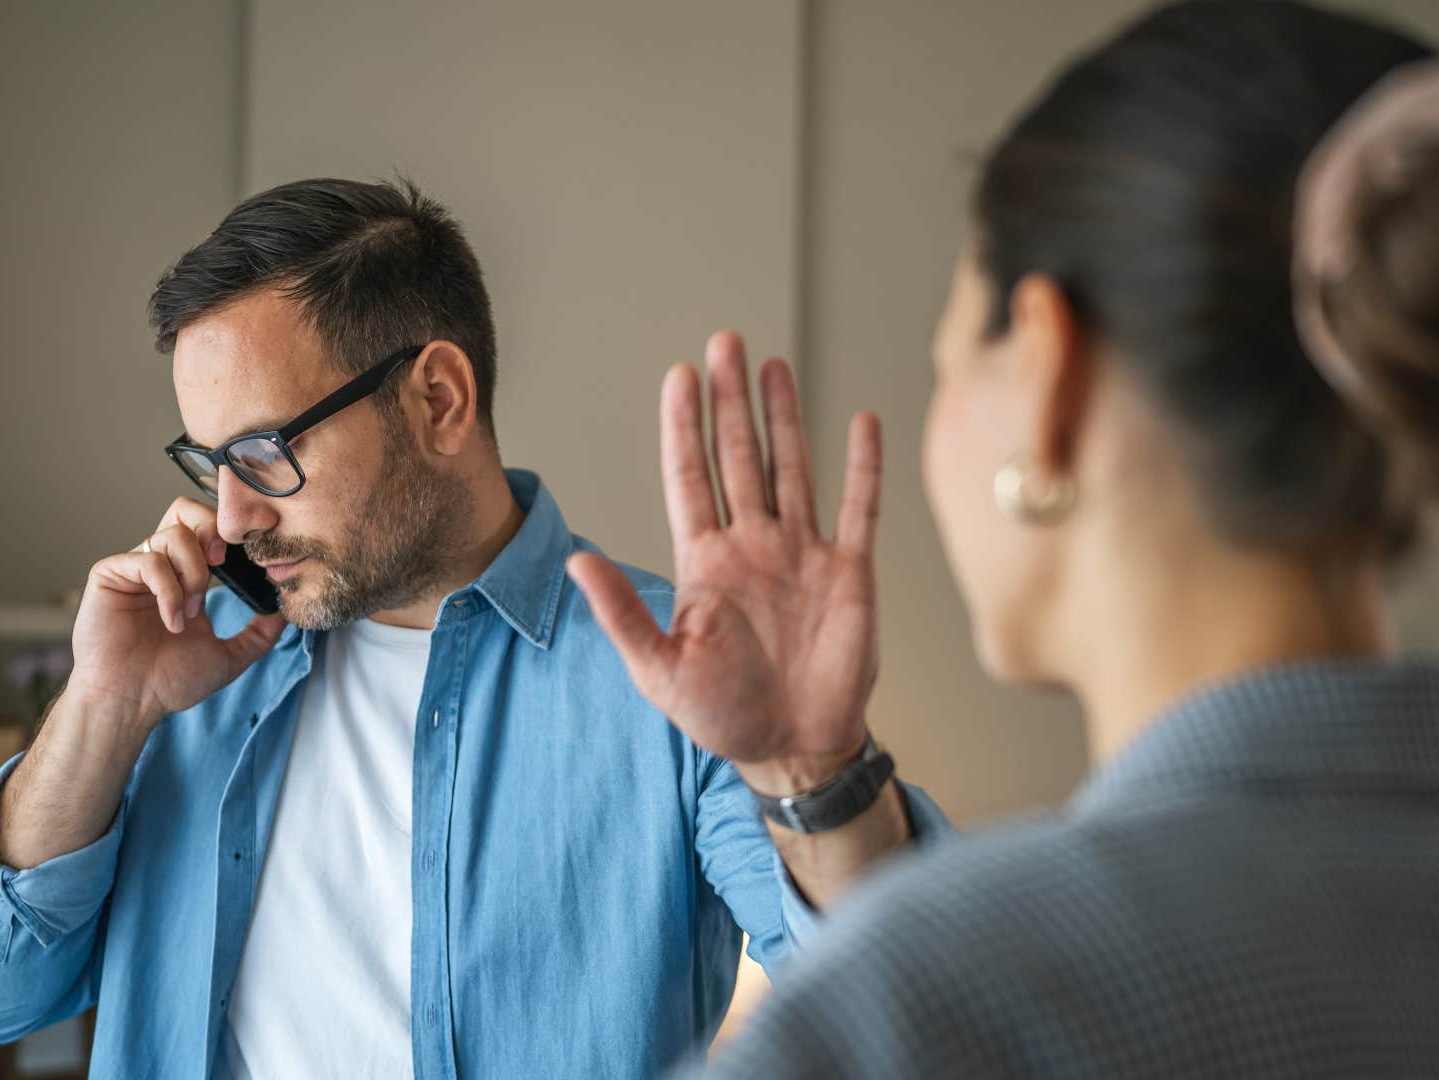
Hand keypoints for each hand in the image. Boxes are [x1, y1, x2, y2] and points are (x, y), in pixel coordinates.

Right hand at [63, 496, 286, 723]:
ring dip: (193, 573)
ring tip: (191, 613)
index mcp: (184, 576)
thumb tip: (284, 612)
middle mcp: (159, 565)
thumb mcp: (227, 657)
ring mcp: (133, 568)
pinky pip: (149, 560)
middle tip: (223, 562)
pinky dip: (169, 590)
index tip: (254, 554)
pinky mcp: (109, 575)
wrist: (130, 704)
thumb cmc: (168, 682)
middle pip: (185, 511)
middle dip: (212, 530)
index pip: (206, 529)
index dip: (231, 533)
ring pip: (173, 534)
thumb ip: (258, 634)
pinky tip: (172, 621)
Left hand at [568, 331, 881, 795]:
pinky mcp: (849, 571)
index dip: (685, 428)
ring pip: (791, 468)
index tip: (679, 377)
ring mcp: (802, 554)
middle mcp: (752, 546)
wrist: (794, 748)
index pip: (690, 478)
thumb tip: (577, 562)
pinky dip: (861, 466)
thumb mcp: (659, 669)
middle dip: (730, 401)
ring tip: (772, 364)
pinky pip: (859, 508)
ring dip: (784, 417)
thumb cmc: (722, 714)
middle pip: (739, 457)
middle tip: (725, 342)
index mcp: (705, 563)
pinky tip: (861, 423)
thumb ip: (623, 613)